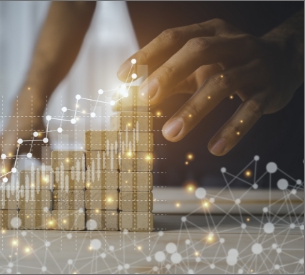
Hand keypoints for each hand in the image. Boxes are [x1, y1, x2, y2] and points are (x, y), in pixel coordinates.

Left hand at [118, 18, 302, 155]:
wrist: (287, 59)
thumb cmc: (231, 61)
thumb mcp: (203, 62)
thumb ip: (174, 75)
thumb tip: (135, 95)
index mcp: (212, 31)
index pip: (174, 36)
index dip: (147, 55)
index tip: (123, 76)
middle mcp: (234, 43)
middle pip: (198, 51)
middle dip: (169, 73)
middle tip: (145, 98)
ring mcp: (253, 66)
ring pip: (222, 84)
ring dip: (193, 110)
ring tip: (170, 133)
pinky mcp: (269, 92)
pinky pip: (250, 110)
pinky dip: (232, 129)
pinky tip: (214, 148)